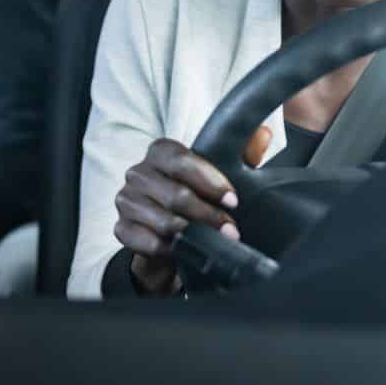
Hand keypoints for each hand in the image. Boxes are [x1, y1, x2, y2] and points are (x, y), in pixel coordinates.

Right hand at [114, 127, 271, 294]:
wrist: (172, 235)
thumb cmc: (199, 198)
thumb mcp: (223, 177)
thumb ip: (243, 154)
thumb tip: (264, 134)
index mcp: (160, 152)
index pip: (180, 160)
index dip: (210, 181)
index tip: (233, 201)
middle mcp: (137, 172)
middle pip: (175, 194)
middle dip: (208, 215)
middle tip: (230, 230)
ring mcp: (126, 200)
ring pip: (162, 220)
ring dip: (192, 235)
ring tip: (211, 243)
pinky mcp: (121, 228)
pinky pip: (146, 241)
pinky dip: (169, 249)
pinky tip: (183, 251)